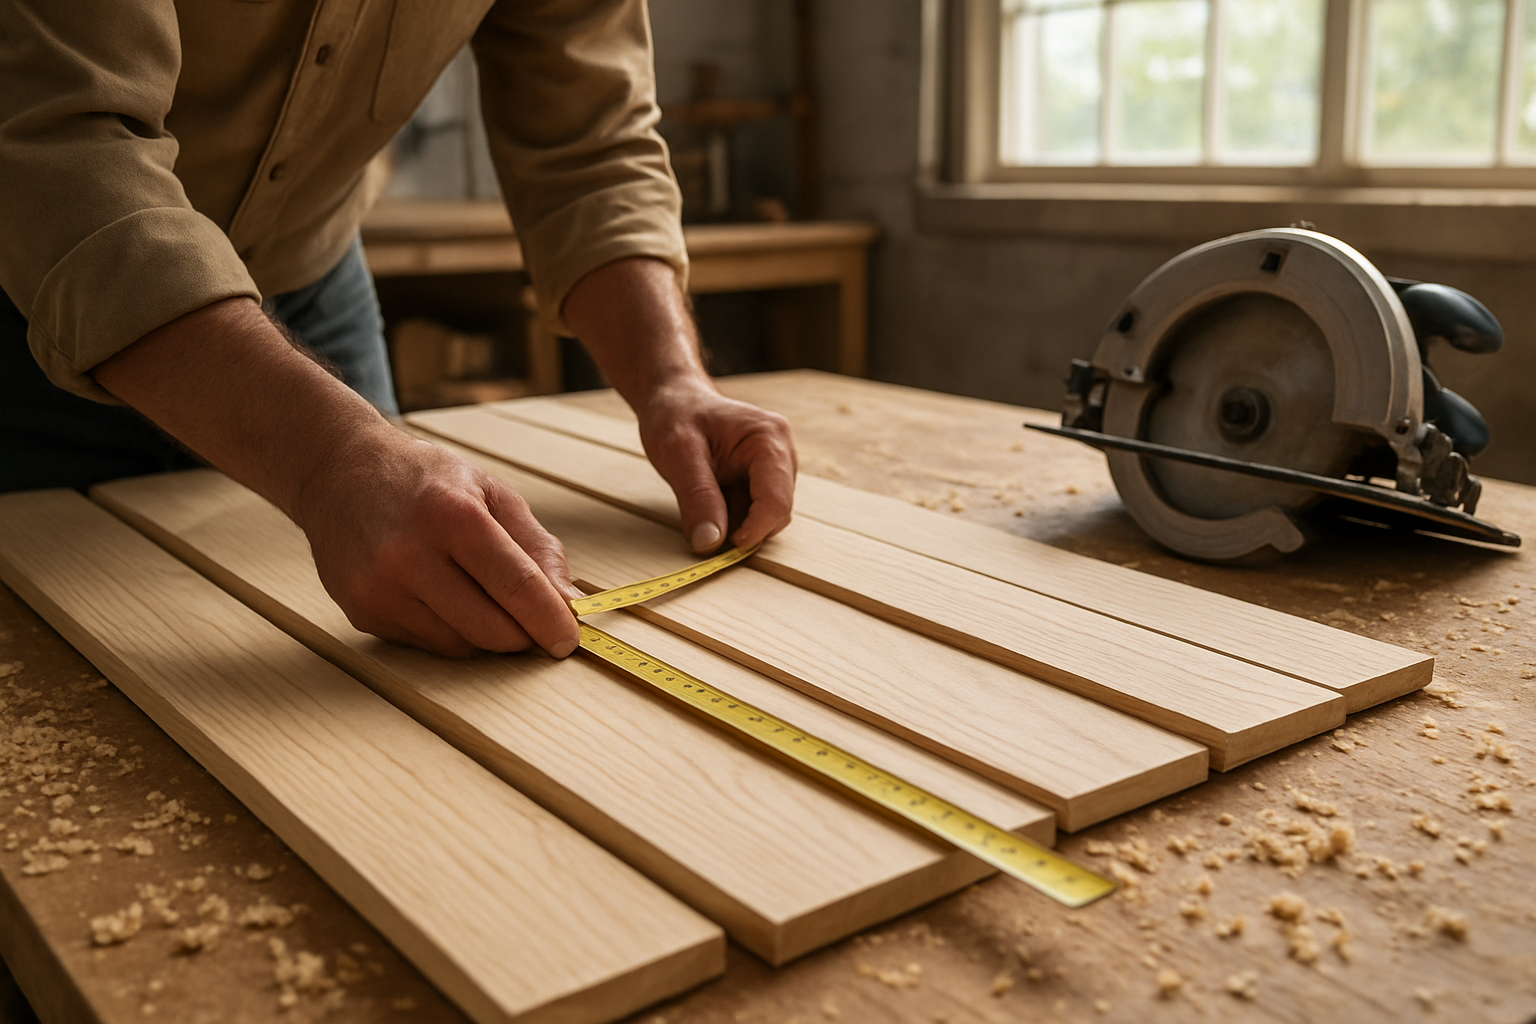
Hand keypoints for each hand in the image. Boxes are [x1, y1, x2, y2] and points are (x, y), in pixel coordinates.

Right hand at [95, 298, 580, 658]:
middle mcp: (409, 555)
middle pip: (491, 629)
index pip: (516, 586)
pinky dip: (449, 631)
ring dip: (485, 633)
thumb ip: (537, 546)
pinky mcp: (361, 612)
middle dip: (522, 634)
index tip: (569, 640)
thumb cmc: (427, 481)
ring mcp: (379, 588)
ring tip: (479, 594)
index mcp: (452, 515)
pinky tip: (439, 595)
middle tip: (533, 622)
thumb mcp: (492, 493)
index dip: (550, 621)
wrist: (339, 471)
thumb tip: (569, 602)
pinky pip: (427, 644)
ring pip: (461, 645)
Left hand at [561, 258, 797, 553]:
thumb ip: (697, 497)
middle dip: (743, 528)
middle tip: (702, 526)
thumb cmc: (675, 415)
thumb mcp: (677, 453)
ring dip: (736, 523)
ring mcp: (776, 468)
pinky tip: (708, 501)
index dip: (754, 530)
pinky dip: (732, 518)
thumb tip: (710, 544)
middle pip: (776, 512)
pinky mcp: (763, 480)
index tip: (724, 547)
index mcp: (769, 438)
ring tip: (700, 501)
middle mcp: (782, 453)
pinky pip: (754, 512)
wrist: (674, 399)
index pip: (776, 500)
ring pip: (766, 516)